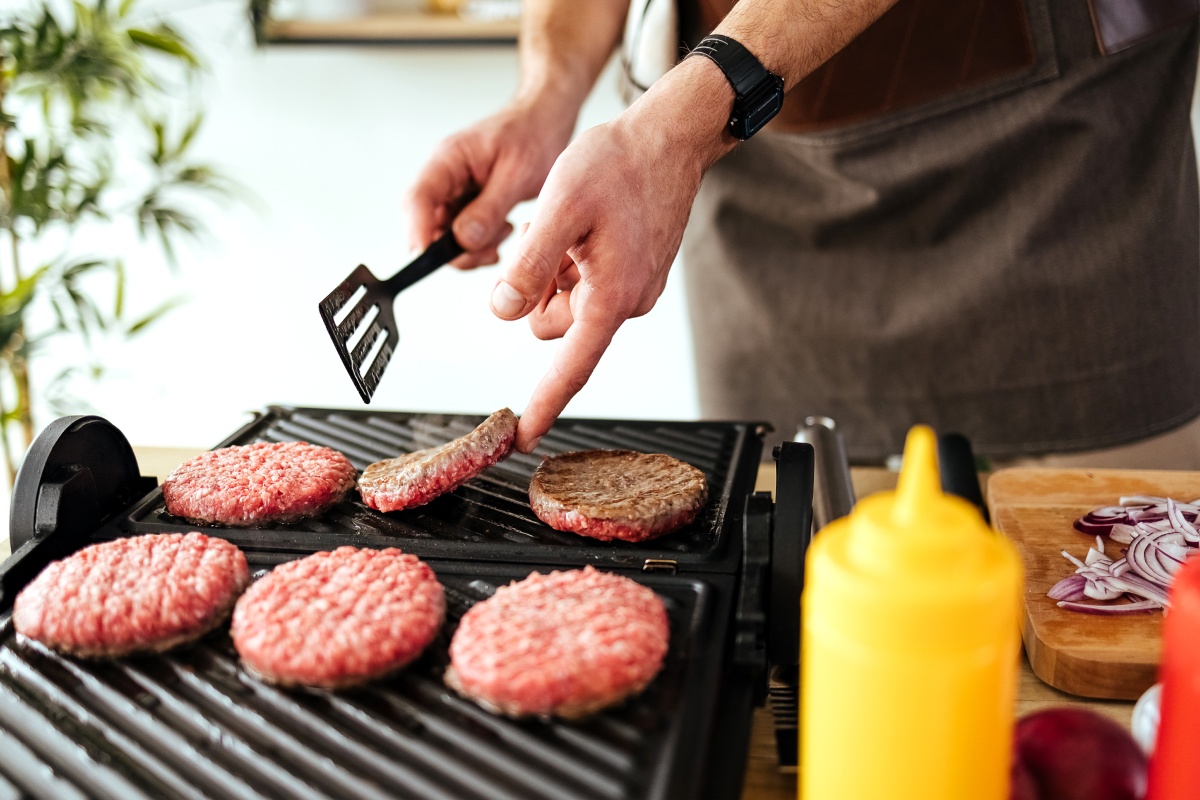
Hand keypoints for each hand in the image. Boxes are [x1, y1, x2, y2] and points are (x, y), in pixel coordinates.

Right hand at [404, 99, 575, 269]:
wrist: (545, 121)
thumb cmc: (533, 135)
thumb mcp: (517, 174)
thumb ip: (489, 208)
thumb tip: (462, 240)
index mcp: (448, 159)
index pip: (418, 198)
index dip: (417, 231)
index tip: (426, 258)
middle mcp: (444, 177)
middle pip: (426, 224)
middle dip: (452, 249)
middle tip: (488, 252)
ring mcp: (453, 191)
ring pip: (443, 235)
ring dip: (470, 248)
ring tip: (504, 231)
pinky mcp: (466, 204)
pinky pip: (461, 235)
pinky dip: (479, 245)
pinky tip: (502, 234)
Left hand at [493, 57, 735, 451]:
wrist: (670, 136)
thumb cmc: (619, 163)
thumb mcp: (559, 208)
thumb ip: (529, 266)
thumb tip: (504, 313)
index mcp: (611, 295)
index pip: (571, 367)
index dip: (544, 405)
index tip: (523, 437)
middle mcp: (628, 301)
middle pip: (556, 327)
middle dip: (536, 293)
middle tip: (543, 238)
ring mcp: (636, 288)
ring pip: (568, 304)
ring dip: (553, 274)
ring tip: (565, 224)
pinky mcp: (637, 273)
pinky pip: (587, 285)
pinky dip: (572, 262)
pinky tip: (582, 225)